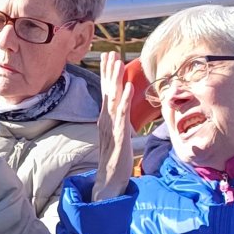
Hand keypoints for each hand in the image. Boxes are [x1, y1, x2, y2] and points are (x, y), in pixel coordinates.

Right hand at [92, 51, 136, 200]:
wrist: (110, 180)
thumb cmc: (116, 160)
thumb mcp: (118, 137)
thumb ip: (119, 124)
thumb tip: (123, 116)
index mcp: (106, 119)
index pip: (105, 92)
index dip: (106, 74)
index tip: (107, 57)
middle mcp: (105, 120)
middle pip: (107, 91)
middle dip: (109, 71)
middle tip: (111, 53)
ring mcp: (111, 127)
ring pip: (112, 99)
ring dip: (116, 80)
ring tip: (119, 63)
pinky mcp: (119, 135)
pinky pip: (121, 114)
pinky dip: (124, 99)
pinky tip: (128, 87)